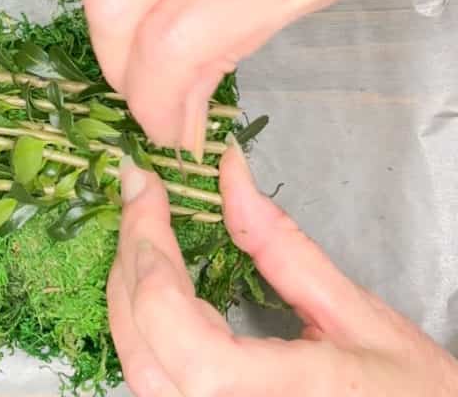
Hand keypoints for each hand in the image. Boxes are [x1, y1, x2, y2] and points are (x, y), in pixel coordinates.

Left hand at [109, 141, 457, 395]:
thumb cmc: (413, 395)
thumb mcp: (358, 314)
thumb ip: (281, 243)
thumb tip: (226, 169)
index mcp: (287, 396)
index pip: (183, 335)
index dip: (150, 252)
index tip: (144, 186)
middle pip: (144, 350)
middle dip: (131, 259)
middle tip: (140, 197)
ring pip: (139, 373)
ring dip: (130, 292)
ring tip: (146, 232)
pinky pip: (157, 385)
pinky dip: (144, 328)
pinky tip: (158, 286)